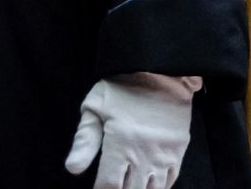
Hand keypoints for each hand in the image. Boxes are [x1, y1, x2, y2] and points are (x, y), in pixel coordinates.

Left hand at [64, 73, 200, 188]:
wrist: (159, 74)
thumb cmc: (120, 89)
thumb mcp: (94, 108)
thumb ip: (84, 141)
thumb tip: (72, 169)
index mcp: (120, 144)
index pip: (109, 185)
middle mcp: (144, 155)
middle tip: (113, 185)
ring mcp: (164, 156)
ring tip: (129, 186)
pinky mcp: (178, 153)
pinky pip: (170, 181)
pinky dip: (158, 188)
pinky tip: (148, 185)